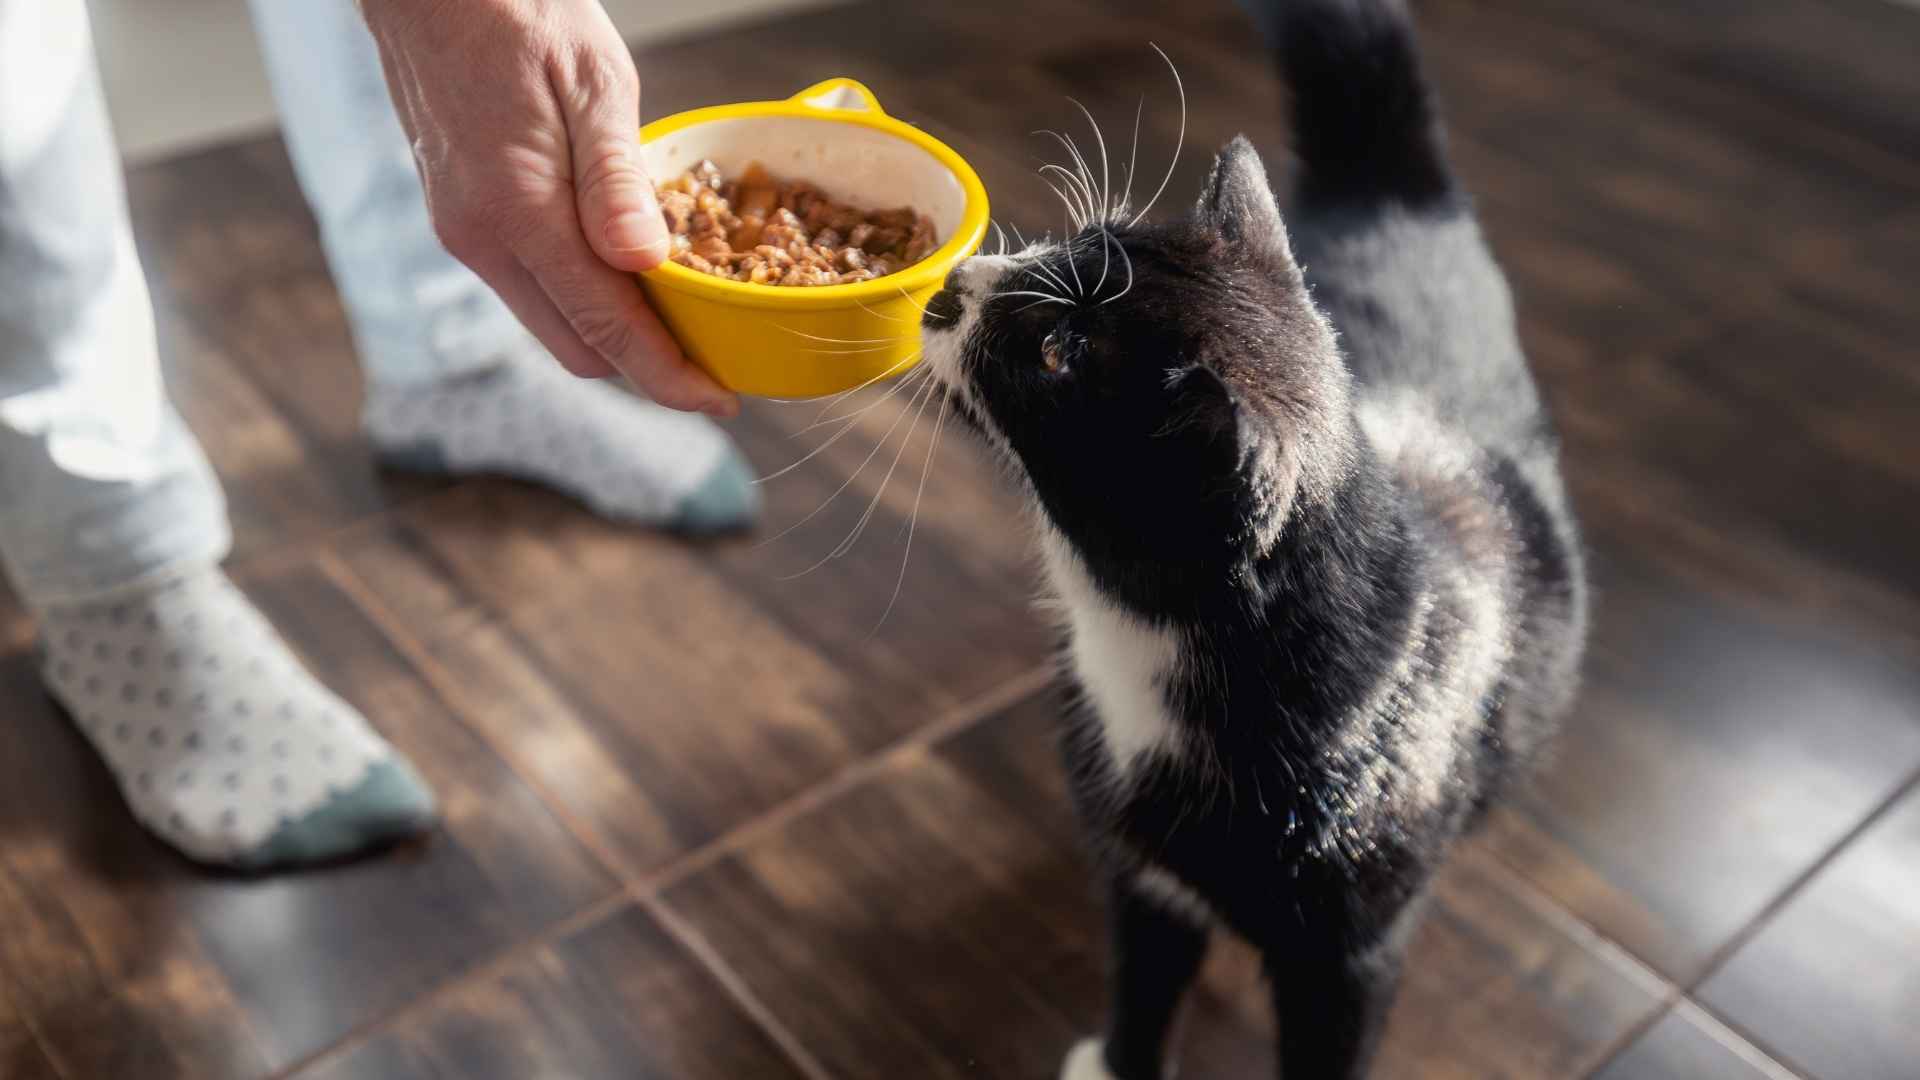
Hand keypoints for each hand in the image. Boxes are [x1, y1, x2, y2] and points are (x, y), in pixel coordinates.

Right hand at [359, 0, 737, 415]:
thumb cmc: (521, 13)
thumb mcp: (593, 84)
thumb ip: (615, 182)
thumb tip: (645, 265)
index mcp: (517, 212)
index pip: (605, 329)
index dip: (668, 376)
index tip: (720, 402)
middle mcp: (481, 239)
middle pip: (578, 349)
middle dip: (647, 366)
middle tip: (713, 354)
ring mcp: (464, 234)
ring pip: (552, 324)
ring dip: (613, 333)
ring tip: (680, 316)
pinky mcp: (462, 221)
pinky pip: (532, 287)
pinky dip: (582, 297)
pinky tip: (626, 268)